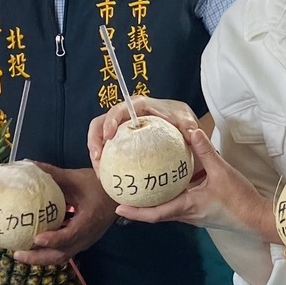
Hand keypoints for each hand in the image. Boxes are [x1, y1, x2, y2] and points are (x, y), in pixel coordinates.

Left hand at [13, 165, 116, 266]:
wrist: (117, 196)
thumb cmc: (99, 185)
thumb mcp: (76, 178)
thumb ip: (53, 174)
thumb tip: (29, 165)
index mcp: (89, 220)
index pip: (70, 235)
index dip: (53, 239)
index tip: (36, 238)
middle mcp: (87, 236)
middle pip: (62, 255)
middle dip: (39, 258)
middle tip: (18, 253)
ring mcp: (84, 241)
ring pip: (61, 256)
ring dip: (41, 258)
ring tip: (20, 253)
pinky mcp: (81, 242)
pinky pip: (63, 251)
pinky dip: (48, 252)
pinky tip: (32, 246)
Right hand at [88, 96, 202, 167]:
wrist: (181, 131)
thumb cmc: (183, 123)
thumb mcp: (188, 122)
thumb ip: (188, 127)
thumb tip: (191, 134)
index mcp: (139, 106)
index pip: (120, 109)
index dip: (110, 120)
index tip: (108, 135)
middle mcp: (125, 115)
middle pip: (100, 123)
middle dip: (94, 139)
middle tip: (97, 157)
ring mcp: (120, 130)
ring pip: (99, 139)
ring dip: (96, 155)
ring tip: (100, 173)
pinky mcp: (120, 143)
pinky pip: (108, 152)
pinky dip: (105, 164)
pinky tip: (108, 178)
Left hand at [113, 127, 273, 234]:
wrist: (257, 218)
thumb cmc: (240, 199)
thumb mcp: (222, 172)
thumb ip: (206, 151)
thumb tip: (190, 132)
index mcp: (188, 207)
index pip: (155, 213)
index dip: (135, 212)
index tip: (118, 206)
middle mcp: (187, 215)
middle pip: (157, 213)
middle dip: (139, 207)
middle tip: (123, 195)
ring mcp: (194, 216)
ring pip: (167, 211)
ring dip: (153, 203)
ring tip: (141, 189)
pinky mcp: (201, 213)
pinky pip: (179, 207)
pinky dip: (168, 198)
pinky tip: (168, 185)